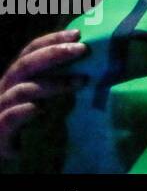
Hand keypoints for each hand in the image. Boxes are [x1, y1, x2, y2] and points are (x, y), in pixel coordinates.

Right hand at [0, 30, 87, 158]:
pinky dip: (23, 111)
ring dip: (52, 83)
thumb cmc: (30, 124)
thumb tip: (93, 65)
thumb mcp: (45, 98)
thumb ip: (60, 81)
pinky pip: (8, 118)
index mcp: (16, 79)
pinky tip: (39, 108)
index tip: (77, 34)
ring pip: (22, 90)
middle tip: (82, 49)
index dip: (51, 40)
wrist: (6, 157)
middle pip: (24, 65)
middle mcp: (5, 91)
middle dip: (54, 54)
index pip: (30, 52)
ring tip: (80, 81)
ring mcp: (0, 110)